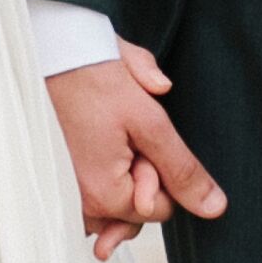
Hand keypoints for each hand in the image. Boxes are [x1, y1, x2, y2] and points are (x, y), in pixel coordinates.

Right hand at [48, 42, 224, 260]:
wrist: (46, 52)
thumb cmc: (93, 78)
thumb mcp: (149, 120)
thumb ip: (182, 169)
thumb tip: (215, 208)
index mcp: (104, 196)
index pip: (161, 210)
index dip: (163, 173)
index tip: (144, 139)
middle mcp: (79, 205)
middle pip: (135, 209)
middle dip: (141, 175)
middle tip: (124, 132)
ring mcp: (65, 195)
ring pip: (113, 203)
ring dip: (120, 175)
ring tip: (110, 133)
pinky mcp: (56, 181)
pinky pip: (89, 197)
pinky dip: (101, 177)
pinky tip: (99, 144)